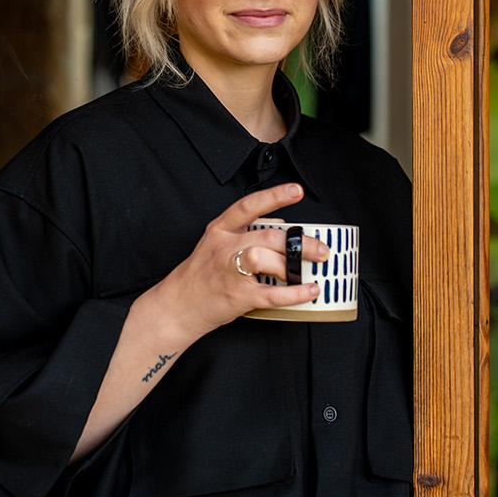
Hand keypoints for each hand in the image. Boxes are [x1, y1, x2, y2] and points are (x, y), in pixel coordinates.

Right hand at [149, 183, 326, 347]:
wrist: (176, 306)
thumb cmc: (200, 275)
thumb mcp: (216, 244)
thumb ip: (245, 232)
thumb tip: (281, 226)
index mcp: (220, 230)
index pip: (249, 206)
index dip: (274, 196)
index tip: (297, 190)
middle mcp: (224, 247)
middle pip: (267, 236)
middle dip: (300, 242)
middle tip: (321, 249)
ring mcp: (230, 272)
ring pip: (265, 260)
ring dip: (293, 265)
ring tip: (310, 270)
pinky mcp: (237, 296)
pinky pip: (271, 294)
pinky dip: (294, 293)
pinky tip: (308, 290)